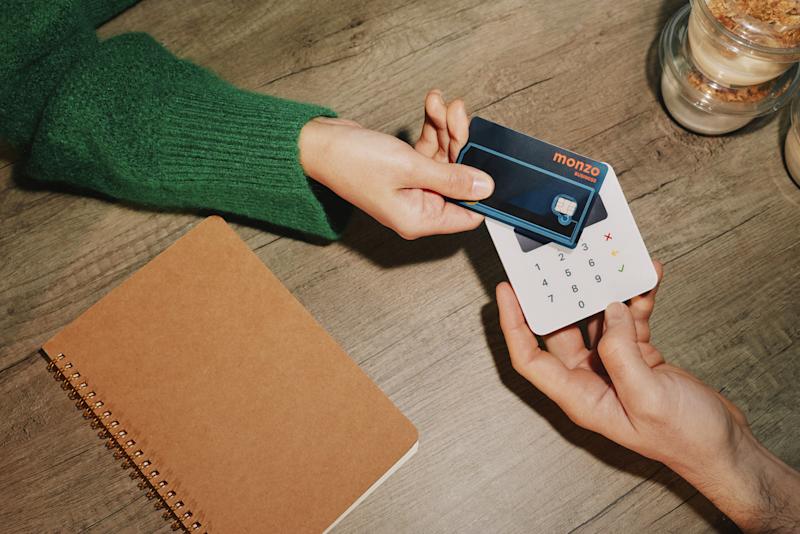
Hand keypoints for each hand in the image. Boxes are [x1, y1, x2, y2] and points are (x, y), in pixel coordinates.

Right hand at [299, 90, 492, 238]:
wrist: (318, 143)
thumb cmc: (351, 162)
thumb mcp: (409, 168)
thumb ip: (451, 177)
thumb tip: (485, 187)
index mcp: (418, 219)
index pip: (468, 213)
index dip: (482, 190)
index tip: (490, 161)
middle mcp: (418, 206)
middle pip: (458, 178)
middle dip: (460, 143)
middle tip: (457, 115)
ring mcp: (412, 187)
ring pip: (445, 158)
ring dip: (446, 129)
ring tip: (441, 105)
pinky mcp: (405, 168)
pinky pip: (430, 150)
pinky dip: (433, 128)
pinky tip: (432, 107)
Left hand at [497, 262, 799, 531]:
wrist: (722, 448)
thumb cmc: (684, 438)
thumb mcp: (647, 398)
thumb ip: (621, 353)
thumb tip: (609, 310)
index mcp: (579, 396)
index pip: (530, 357)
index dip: (513, 324)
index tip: (507, 290)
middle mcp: (590, 379)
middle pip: (559, 331)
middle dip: (558, 297)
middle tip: (554, 265)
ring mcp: (614, 367)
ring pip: (597, 320)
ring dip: (603, 293)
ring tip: (607, 263)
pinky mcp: (638, 356)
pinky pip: (628, 320)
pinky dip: (636, 300)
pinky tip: (646, 280)